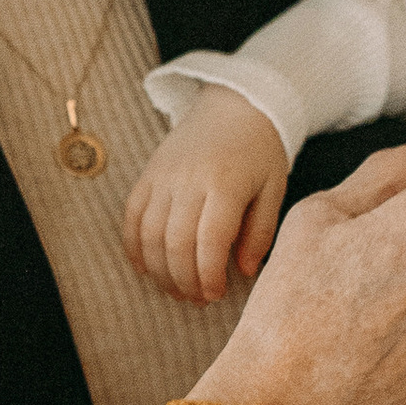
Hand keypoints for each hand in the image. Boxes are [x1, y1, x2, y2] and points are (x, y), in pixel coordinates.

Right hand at [124, 87, 290, 300]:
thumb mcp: (273, 188)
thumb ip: (260, 232)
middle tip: (197, 299)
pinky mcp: (148, 174)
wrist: (235, 105)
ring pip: (149, 234)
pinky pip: (132, 216)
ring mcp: (163, 176)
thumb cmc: (260, 151)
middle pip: (174, 243)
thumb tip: (244, 272)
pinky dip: (134, 247)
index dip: (208, 276)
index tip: (216, 294)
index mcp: (225, 184)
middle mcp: (189, 180)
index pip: (209, 241)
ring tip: (177, 290)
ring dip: (159, 271)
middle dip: (183, 281)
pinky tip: (146, 269)